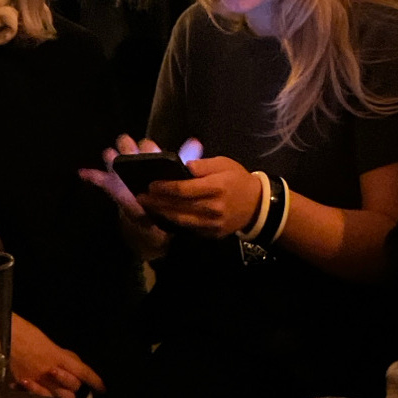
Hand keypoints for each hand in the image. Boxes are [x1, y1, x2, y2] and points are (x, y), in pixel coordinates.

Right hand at [9, 314, 102, 397]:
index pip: (83, 372)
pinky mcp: (22, 386)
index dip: (94, 381)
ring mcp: (36, 381)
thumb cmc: (23, 331)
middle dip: (74, 389)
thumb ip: (61, 355)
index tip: (102, 388)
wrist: (0, 332)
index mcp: (58, 356)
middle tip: (73, 389)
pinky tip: (37, 395)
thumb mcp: (47, 341)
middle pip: (72, 389)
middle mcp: (49, 371)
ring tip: (57, 395)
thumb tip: (72, 363)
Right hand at [79, 134, 202, 259]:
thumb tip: (195, 142)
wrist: (155, 222)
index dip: (148, 148)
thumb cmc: (166, 195)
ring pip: (112, 157)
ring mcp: (121, 172)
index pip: (145, 144)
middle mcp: (133, 160)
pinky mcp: (112, 186)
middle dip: (128, 148)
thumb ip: (185, 159)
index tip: (153, 154)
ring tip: (115, 161)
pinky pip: (98, 178)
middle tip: (134, 158)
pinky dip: (91, 175)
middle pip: (125, 144)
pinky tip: (83, 172)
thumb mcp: (177, 178)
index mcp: (150, 157)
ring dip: (112, 158)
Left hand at [144, 147, 264, 238]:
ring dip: (162, 213)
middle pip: (178, 206)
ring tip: (147, 206)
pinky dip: (173, 222)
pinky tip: (163, 215)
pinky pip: (188, 228)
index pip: (184, 189)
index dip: (165, 187)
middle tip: (140, 196)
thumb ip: (203, 165)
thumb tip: (183, 166)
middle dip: (157, 201)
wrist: (257, 206)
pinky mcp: (211, 234)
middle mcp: (213, 207)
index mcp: (216, 187)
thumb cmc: (238, 179)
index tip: (150, 183)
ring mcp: (212, 224)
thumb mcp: (224, 163)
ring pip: (181, 220)